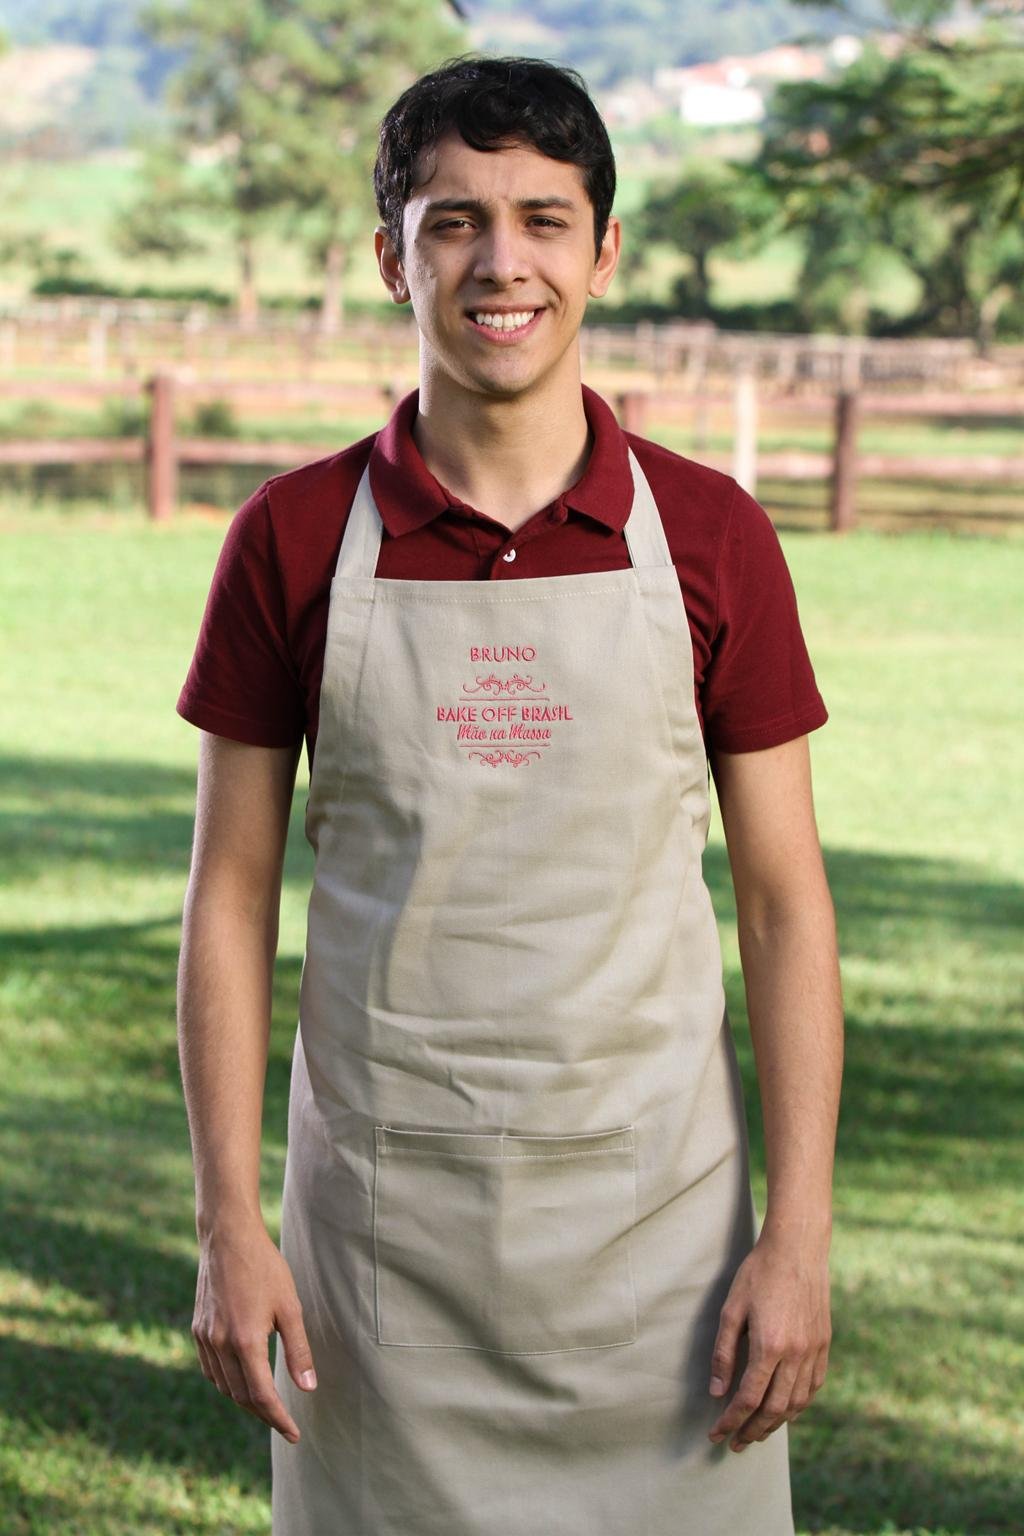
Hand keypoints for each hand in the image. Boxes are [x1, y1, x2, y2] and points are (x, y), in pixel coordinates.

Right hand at [192, 1215, 316, 1442]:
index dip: (279, 1419)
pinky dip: (227, 1383)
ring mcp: (205, 1337)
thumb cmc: (265, 1267)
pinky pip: (212, 1370)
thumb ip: (298, 1350)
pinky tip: (241, 1381)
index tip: (294, 1433)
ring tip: (267, 1406)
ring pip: (224, 1386)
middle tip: (284, 1424)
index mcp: (245, 1341)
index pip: (262, 1396)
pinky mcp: (198, 1329)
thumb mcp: (290, 1306)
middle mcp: (220, 1344)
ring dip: (245, 1401)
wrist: (228, 1237)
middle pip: (241, 1396)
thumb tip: (308, 1388)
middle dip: (264, 1414)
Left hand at [707, 1226, 830, 1451]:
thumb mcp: (732, 1309)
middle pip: (774, 1409)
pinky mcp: (824, 1344)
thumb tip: (717, 1392)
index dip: (730, 1422)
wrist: (798, 1248)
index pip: (747, 1398)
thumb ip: (724, 1352)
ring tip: (757, 1432)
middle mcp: (796, 1354)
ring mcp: (814, 1351)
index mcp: (769, 1346)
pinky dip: (798, 1405)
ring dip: (776, 1424)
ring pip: (796, 1403)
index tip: (716, 1435)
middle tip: (735, 1444)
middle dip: (752, 1431)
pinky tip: (786, 1410)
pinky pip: (813, 1387)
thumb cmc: (759, 1273)